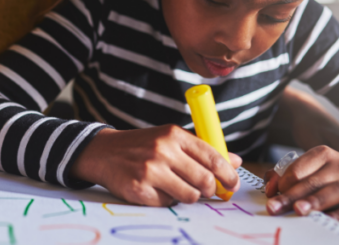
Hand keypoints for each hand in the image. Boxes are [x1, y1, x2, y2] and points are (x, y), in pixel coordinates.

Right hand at [71, 124, 241, 205]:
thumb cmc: (142, 146)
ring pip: (190, 196)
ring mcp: (150, 170)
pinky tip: (156, 189)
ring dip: (188, 196)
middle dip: (210, 190)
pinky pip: (168, 204)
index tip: (233, 184)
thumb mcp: (170, 139)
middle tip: (206, 190)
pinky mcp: (139, 189)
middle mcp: (162, 150)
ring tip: (177, 188)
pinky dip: (166, 200)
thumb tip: (235, 162)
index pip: (212, 157)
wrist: (103, 152)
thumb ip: (201, 150)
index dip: (228, 175)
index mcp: (174, 135)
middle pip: (205, 180)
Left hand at [265, 146, 338, 222]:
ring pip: (334, 191)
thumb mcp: (311, 166)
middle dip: (291, 195)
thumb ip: (287, 174)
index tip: (272, 194)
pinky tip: (324, 220)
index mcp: (323, 154)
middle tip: (275, 207)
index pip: (298, 168)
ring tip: (298, 210)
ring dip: (314, 202)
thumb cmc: (330, 173)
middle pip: (313, 182)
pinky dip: (337, 215)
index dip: (283, 182)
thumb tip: (270, 187)